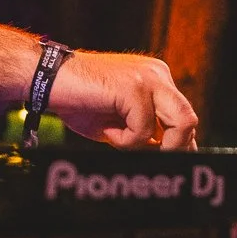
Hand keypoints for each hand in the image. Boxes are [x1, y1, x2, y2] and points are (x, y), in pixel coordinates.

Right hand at [46, 52, 198, 150]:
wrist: (46, 79)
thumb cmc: (78, 101)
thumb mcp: (120, 122)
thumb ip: (146, 134)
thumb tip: (169, 156)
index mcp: (157, 80)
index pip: (183, 116)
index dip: (178, 145)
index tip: (163, 163)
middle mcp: (158, 74)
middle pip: (190, 120)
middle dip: (175, 149)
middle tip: (151, 161)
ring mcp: (148, 79)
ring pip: (182, 122)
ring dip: (159, 146)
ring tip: (126, 144)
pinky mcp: (134, 87)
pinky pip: (145, 129)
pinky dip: (125, 140)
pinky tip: (106, 130)